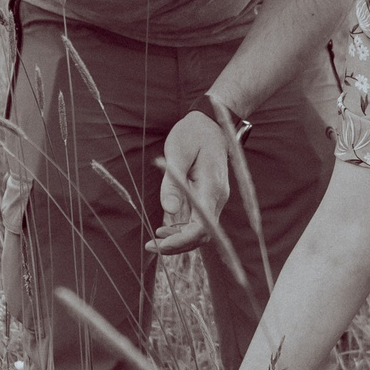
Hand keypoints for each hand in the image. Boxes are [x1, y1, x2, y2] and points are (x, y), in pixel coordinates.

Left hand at [147, 109, 234, 255]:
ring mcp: (216, 198)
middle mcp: (218, 197)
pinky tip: (166, 229)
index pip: (202, 226)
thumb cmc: (192, 134)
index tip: (159, 243)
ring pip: (202, 231)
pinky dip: (184, 230)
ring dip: (180, 240)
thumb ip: (172, 182)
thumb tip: (168, 210)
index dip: (182, 240)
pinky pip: (200, 221)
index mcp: (211, 187)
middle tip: (151, 246)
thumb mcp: (177, 153)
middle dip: (178, 245)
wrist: (210, 123)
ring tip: (155, 241)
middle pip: (203, 234)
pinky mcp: (210, 197)